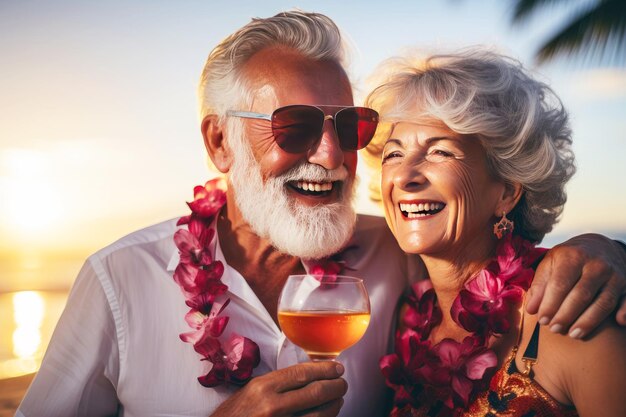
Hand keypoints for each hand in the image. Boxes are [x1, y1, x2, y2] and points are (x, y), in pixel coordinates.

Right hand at [209, 361, 347, 416]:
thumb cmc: (234, 414)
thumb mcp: (251, 390)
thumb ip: (278, 383)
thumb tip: (309, 374)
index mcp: (263, 387)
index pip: (302, 373)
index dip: (324, 369)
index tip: (337, 367)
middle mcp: (272, 406)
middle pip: (315, 392)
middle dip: (335, 386)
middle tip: (342, 383)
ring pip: (319, 415)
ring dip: (333, 406)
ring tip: (337, 400)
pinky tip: (325, 416)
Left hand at [526, 234, 625, 337]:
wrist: (600, 246)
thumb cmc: (570, 258)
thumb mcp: (551, 263)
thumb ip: (540, 284)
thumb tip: (532, 309)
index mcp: (573, 256)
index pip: (560, 284)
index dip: (550, 304)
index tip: (542, 320)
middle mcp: (596, 265)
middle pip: (581, 295)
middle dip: (566, 315)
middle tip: (554, 329)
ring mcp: (615, 275)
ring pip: (603, 302)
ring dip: (588, 321)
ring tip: (573, 334)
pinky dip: (624, 313)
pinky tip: (617, 323)